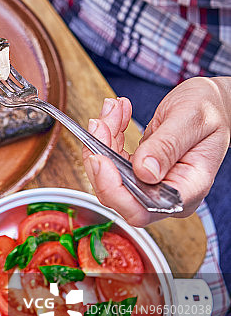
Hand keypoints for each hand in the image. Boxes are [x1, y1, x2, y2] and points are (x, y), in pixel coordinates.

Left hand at [82, 77, 230, 224]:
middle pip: (117, 195)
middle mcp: (166, 194)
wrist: (214, 105)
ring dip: (102, 141)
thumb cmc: (210, 111)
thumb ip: (168, 146)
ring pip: (109, 176)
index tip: (100, 158)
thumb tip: (145, 172)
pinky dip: (108, 136)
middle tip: (100, 123)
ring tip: (112, 110)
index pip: (142, 210)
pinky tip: (117, 114)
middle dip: (101, 157)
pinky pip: (112, 161)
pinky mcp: (139, 171)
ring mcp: (151, 184)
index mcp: (186, 190)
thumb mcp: (192, 120)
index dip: (114, 190)